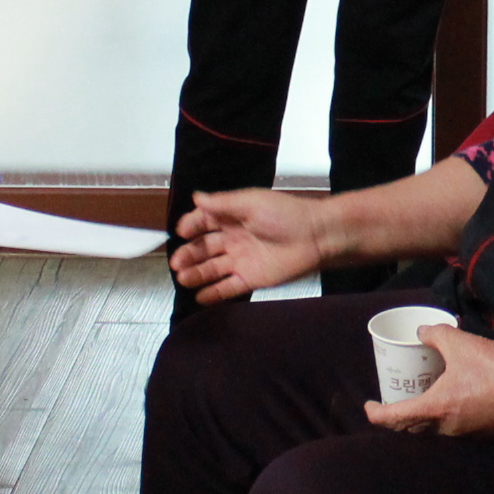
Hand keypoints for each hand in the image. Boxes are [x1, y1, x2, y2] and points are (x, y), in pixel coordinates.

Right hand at [171, 188, 332, 303]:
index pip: (204, 222)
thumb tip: (196, 197)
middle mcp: (234, 239)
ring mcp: (242, 260)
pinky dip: (214, 293)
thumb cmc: (286, 214)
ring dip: (197, 274)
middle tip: (176, 263)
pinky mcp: (252, 279)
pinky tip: (200, 296)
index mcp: (233, 216)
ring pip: (213, 269)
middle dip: (189, 255)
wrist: (316, 237)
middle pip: (205, 248)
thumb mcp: (251, 203)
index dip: (191, 227)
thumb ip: (222, 203)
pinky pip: (228, 287)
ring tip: (183, 279)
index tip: (181, 232)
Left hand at [366, 325, 493, 437]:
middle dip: (401, 416)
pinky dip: (450, 414)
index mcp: (435, 410)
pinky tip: (460, 396)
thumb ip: (435, 334)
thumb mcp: (461, 343)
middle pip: (413, 428)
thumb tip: (421, 332)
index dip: (376, 414)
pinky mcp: (488, 433)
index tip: (369, 406)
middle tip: (397, 399)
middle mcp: (447, 428)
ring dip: (427, 416)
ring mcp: (469, 434)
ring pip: (437, 428)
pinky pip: (459, 426)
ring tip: (427, 395)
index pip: (394, 419)